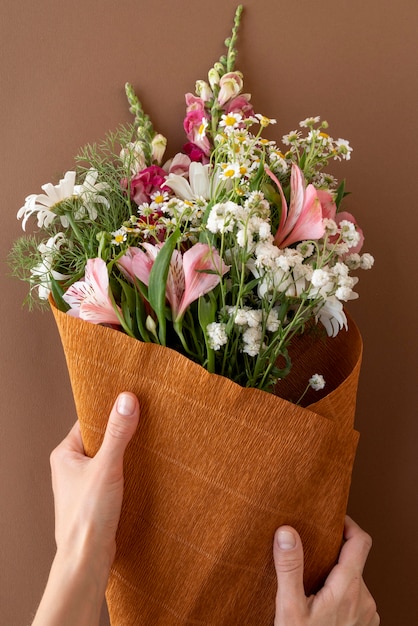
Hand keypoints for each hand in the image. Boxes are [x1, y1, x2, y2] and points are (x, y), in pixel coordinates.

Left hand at [32, 392, 139, 625]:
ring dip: (125, 455)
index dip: (109, 413)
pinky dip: (126, 472)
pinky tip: (141, 472)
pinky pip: (112, 476)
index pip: (88, 422)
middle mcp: (70, 467)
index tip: (130, 403)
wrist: (87, 559)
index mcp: (64, 454)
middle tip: (143, 423)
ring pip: (107, 459)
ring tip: (146, 446)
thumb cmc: (88, 516)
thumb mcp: (107, 467)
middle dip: (120, 434)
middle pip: (99, 440)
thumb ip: (118, 433)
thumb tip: (127, 399)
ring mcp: (82, 484)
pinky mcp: (94, 499)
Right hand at [273, 516, 378, 624]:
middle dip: (333, 556)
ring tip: (313, 584)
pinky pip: (356, 599)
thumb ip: (289, 569)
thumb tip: (286, 532)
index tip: (333, 520)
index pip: (360, 541)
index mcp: (347, 589)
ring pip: (353, 581)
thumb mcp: (290, 607)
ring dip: (336, 578)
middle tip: (311, 556)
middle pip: (352, 562)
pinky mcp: (365, 624)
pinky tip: (322, 603)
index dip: (348, 524)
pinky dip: (341, 595)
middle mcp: (363, 599)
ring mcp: (367, 614)